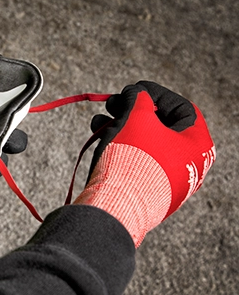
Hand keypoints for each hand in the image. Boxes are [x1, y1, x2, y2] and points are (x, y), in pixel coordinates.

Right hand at [74, 81, 215, 246]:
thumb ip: (139, 98)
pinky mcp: (145, 190)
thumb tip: (135, 93)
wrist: (118, 205)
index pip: (181, 108)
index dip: (155, 94)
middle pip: (160, 126)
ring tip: (98, 119)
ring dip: (120, 125)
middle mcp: (187, 163)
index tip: (134, 89)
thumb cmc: (134, 156)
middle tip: (113, 103)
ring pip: (143, 142)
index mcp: (196, 144)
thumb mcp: (138, 116)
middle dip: (132, 110)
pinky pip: (134, 160)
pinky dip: (119, 145)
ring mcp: (166, 179)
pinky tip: (99, 135)